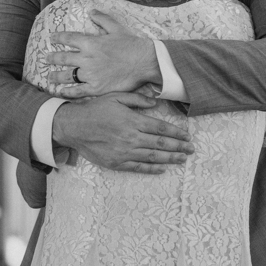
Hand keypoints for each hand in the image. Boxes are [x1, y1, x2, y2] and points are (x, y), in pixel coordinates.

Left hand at [44, 11, 160, 97]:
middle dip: (52, 58)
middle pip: (63, 58)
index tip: (51, 38)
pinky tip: (61, 92)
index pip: (68, 38)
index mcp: (90, 43)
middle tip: (45, 58)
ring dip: (56, 76)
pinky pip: (77, 91)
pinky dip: (67, 92)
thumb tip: (91, 11)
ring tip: (49, 77)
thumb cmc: (132, 44)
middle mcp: (86, 58)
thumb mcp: (116, 27)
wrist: (144, 62)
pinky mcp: (96, 88)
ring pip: (67, 75)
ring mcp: (90, 74)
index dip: (58, 38)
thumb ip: (102, 19)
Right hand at [52, 92, 192, 173]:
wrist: (73, 127)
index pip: (160, 128)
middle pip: (160, 143)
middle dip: (178, 147)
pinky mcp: (116, 163)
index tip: (187, 136)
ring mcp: (124, 152)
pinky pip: (138, 167)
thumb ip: (137, 99)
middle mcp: (130, 137)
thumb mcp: (115, 97)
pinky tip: (163, 168)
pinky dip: (152, 168)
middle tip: (191, 149)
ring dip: (170, 158)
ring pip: (152, 156)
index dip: (176, 133)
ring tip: (182, 159)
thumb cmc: (95, 110)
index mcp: (132, 120)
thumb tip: (155, 102)